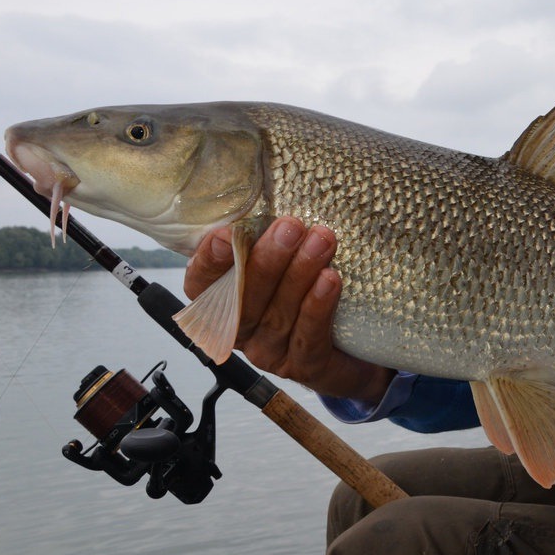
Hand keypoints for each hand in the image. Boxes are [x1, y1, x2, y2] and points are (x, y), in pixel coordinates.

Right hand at [183, 216, 393, 403]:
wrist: (353, 346)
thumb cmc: (309, 289)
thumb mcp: (284, 260)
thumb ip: (268, 236)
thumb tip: (271, 188)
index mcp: (222, 302)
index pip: (201, 285)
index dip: (209, 262)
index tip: (225, 233)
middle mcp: (240, 331)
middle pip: (244, 298)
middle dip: (267, 260)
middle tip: (290, 226)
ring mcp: (270, 352)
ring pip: (279, 313)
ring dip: (299, 274)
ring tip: (321, 240)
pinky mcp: (304, 367)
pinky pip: (307, 336)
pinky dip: (318, 306)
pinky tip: (330, 279)